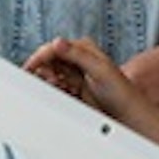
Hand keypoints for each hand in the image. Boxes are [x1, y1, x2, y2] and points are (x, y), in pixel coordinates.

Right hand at [25, 37, 144, 120]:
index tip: (30, 68)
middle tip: (51, 81)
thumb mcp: (100, 70)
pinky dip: (56, 91)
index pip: (54, 48)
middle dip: (45, 71)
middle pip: (50, 61)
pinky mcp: (74, 89)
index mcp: (84, 48)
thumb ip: (78, 55)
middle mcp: (78, 59)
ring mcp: (75, 75)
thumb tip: (58, 42)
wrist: (128, 116)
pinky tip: (65, 94)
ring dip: (51, 82)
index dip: (40, 57)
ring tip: (61, 88)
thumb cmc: (121, 92)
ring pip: (51, 74)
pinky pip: (56, 87)